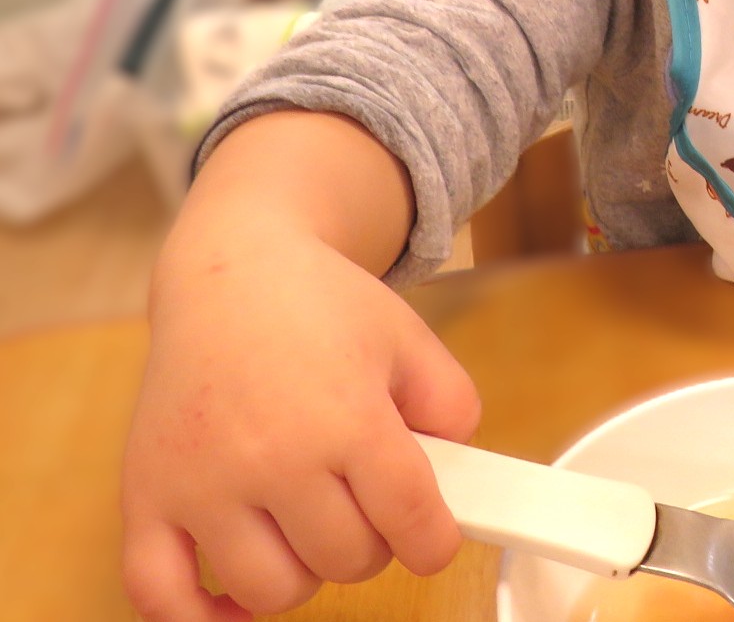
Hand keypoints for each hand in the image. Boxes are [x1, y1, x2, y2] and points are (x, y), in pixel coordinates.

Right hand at [121, 226, 480, 621]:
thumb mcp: (409, 339)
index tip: (433, 539)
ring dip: (305, 571)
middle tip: (365, 502)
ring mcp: (201, 483)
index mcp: (346, 416)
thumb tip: (461, 479)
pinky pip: (160, 597)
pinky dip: (203, 619)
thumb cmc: (321, 307)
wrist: (227, 274)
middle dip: (372, 541)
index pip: (410, 519)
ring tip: (310, 524)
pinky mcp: (146, 498)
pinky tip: (238, 598)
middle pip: (347, 559)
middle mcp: (271, 456)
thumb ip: (453, 407)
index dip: (434, 541)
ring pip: (273, 589)